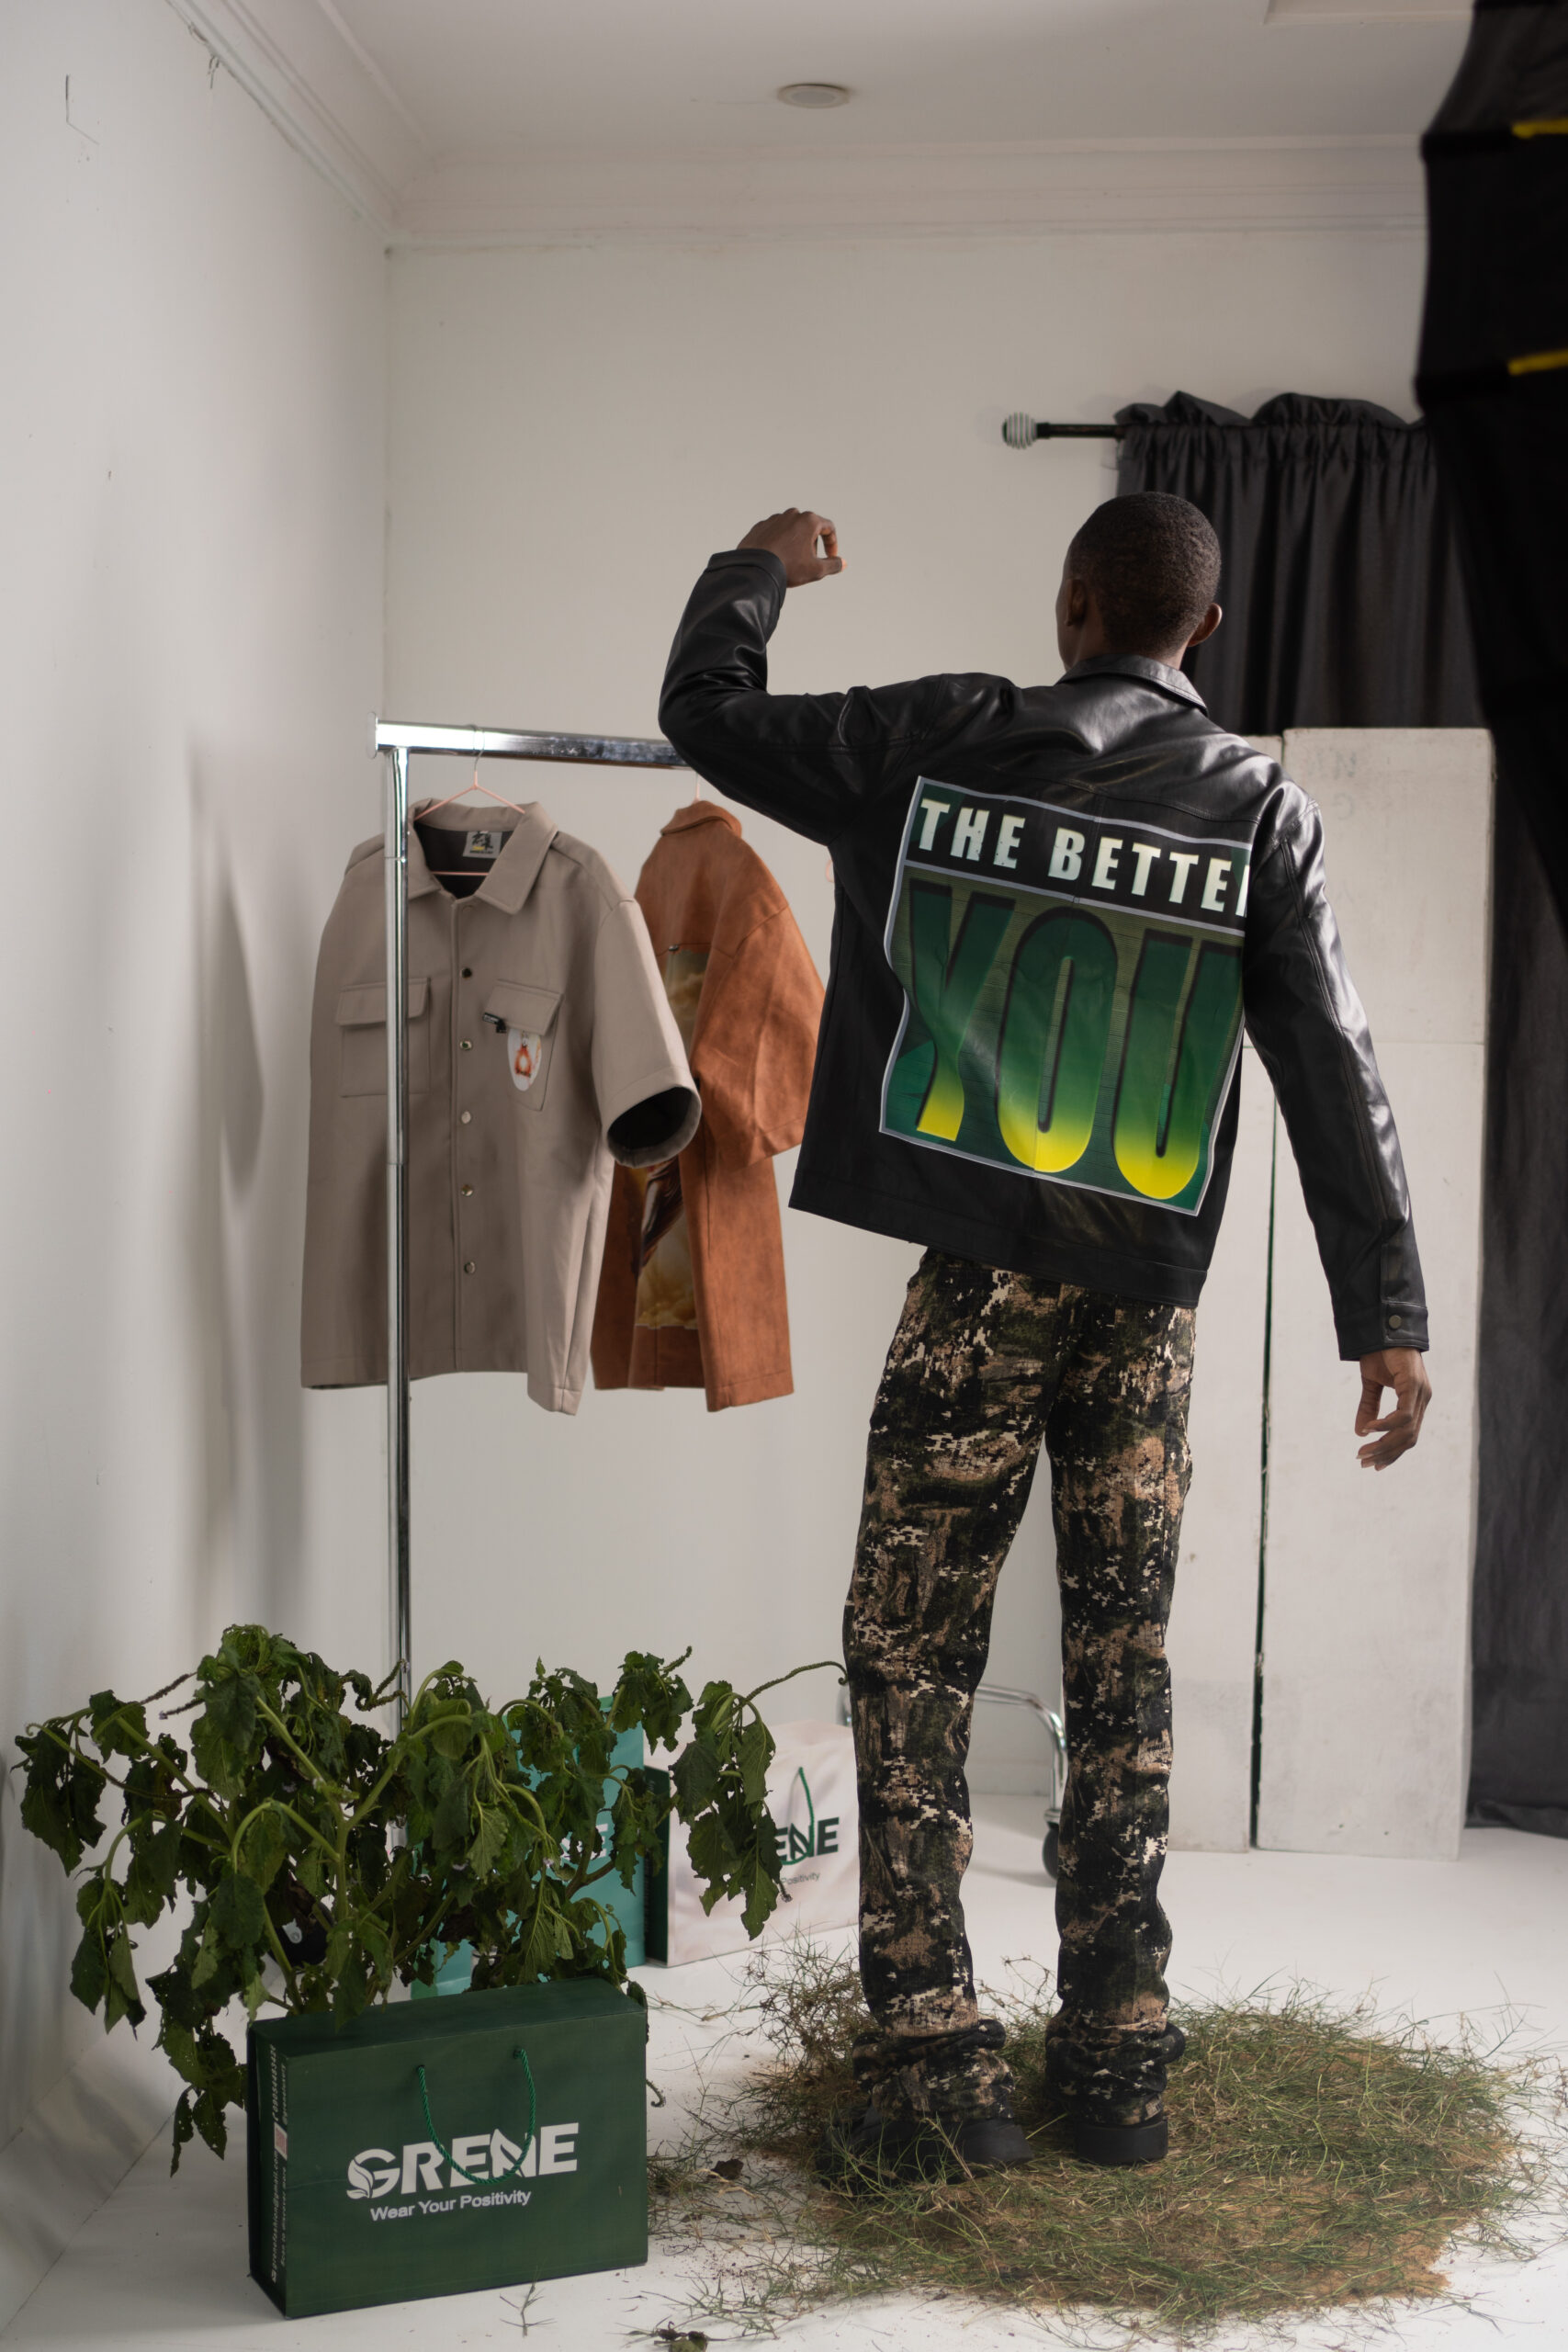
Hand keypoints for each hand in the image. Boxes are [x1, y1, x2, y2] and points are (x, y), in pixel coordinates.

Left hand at [738, 508, 844, 587]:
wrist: (754, 569)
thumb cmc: (788, 567)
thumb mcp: (816, 570)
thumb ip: (833, 565)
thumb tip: (842, 563)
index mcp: (809, 520)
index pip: (829, 528)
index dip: (833, 544)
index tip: (831, 557)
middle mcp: (792, 514)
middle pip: (809, 528)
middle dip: (812, 545)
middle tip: (807, 563)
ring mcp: (774, 519)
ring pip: (791, 531)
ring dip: (795, 544)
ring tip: (789, 562)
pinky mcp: (760, 526)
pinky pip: (774, 534)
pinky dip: (778, 544)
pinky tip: (775, 559)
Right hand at [1355, 1347, 1430, 1469]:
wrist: (1382, 1327)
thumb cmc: (1380, 1352)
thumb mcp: (1371, 1384)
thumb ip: (1369, 1407)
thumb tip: (1361, 1434)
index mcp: (1416, 1401)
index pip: (1408, 1436)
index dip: (1392, 1453)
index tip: (1373, 1464)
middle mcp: (1422, 1399)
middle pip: (1409, 1438)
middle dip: (1386, 1454)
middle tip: (1364, 1462)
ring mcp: (1421, 1393)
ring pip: (1407, 1431)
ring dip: (1384, 1444)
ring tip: (1363, 1451)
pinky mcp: (1414, 1385)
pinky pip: (1403, 1415)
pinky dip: (1386, 1425)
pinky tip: (1370, 1428)